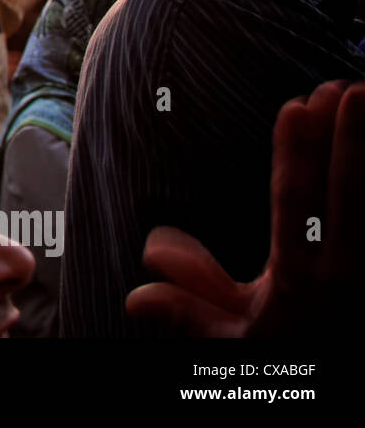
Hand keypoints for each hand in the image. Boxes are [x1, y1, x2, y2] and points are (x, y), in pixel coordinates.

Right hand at [125, 80, 364, 336]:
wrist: (346, 391)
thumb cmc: (289, 357)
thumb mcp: (233, 342)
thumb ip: (188, 309)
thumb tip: (136, 293)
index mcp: (299, 287)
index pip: (295, 209)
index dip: (296, 157)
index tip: (296, 107)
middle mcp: (347, 276)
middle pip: (350, 198)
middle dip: (348, 140)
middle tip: (346, 88)